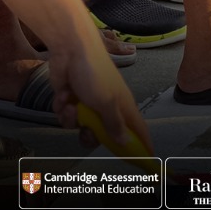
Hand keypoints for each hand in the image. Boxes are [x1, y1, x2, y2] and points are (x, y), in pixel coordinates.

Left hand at [49, 27, 152, 154]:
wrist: (70, 49)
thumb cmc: (94, 72)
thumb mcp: (107, 101)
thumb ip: (115, 124)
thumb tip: (125, 142)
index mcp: (122, 105)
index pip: (137, 128)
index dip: (143, 144)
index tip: (148, 161)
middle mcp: (107, 105)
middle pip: (103, 135)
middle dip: (91, 135)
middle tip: (87, 128)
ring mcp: (88, 102)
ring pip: (81, 126)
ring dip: (72, 118)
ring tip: (71, 105)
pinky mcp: (71, 98)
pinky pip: (66, 115)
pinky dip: (63, 107)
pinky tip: (63, 95)